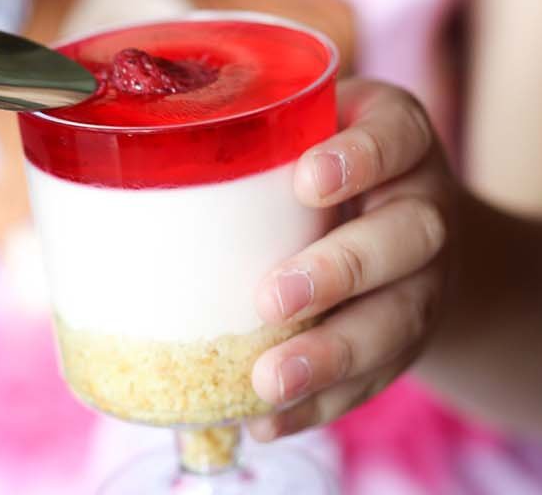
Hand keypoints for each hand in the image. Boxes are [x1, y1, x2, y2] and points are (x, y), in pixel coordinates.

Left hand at [247, 79, 456, 439]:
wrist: (405, 220)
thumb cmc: (325, 156)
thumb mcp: (306, 122)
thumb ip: (245, 128)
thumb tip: (114, 154)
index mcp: (401, 139)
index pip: (399, 136)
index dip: (362, 158)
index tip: (307, 180)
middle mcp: (426, 207)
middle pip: (408, 238)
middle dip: (340, 271)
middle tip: (271, 298)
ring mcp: (426, 280)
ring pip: (398, 320)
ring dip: (333, 354)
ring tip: (270, 379)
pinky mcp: (409, 341)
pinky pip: (375, 379)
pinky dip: (321, 404)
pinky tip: (268, 420)